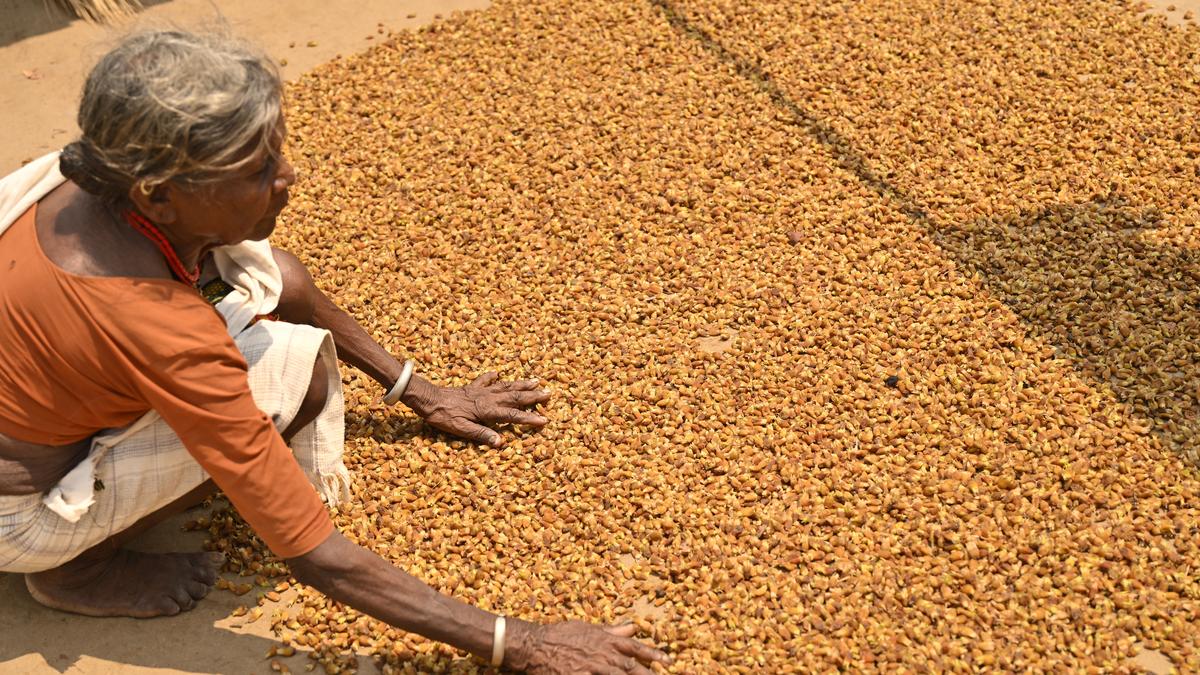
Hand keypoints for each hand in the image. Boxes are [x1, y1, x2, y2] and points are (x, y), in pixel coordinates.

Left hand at [401, 372, 548, 446]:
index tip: (545, 420)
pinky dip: (493, 377)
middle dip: (533, 396)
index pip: (513, 415)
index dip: (530, 418)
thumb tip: (501, 442)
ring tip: (536, 380)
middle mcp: (488, 398)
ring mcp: (481, 391)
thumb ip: (481, 434)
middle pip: (515, 396)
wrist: (429, 399)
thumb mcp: (461, 430)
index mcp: (487, 410)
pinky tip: (498, 373)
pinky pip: (485, 380)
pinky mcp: (471, 387)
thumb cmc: (444, 417)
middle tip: (549, 393)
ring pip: (506, 386)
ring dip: (521, 384)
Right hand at [512, 621, 672, 674]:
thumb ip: (611, 630)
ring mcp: (592, 668)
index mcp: (606, 640)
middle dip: (648, 674)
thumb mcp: (588, 628)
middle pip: (632, 667)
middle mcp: (602, 653)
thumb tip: (632, 627)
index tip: (669, 661)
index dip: (653, 654)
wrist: (536, 645)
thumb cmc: (561, 635)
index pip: (635, 647)